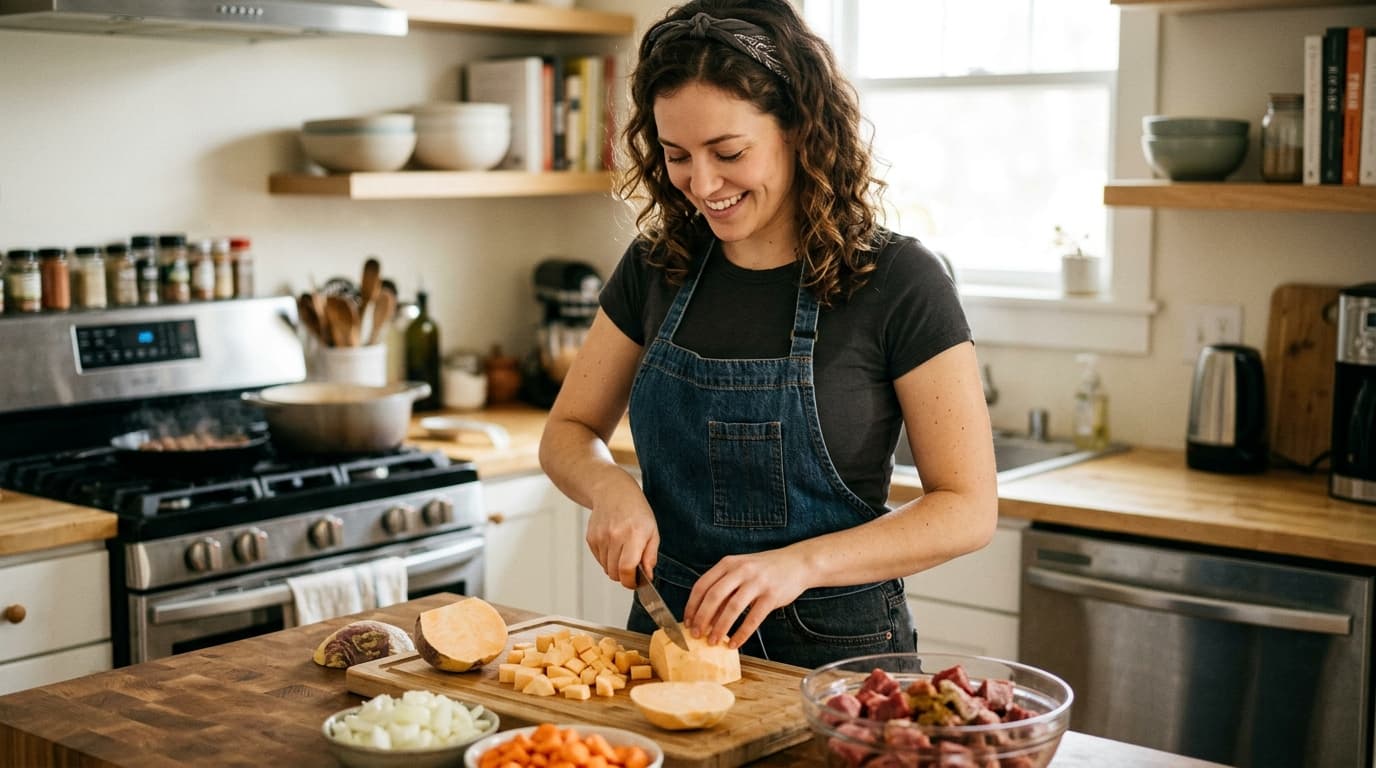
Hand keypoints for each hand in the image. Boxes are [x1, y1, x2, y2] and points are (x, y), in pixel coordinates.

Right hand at [585, 472, 659, 588]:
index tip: (635, 582)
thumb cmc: (636, 511)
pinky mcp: (591, 538)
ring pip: (606, 568)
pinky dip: (607, 559)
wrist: (613, 492)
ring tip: (623, 552)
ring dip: (615, 567)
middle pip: (615, 573)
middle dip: (624, 576)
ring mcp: (600, 537)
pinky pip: (599, 560)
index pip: (627, 569)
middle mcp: (615, 536)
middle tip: (632, 569)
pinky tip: (614, 545)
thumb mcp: (653, 531)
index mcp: (634, 534)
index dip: (630, 582)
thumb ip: (650, 556)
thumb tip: (648, 576)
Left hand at [683, 548, 811, 649]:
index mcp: (728, 563)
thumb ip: (724, 589)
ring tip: (713, 641)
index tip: (687, 622)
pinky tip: (734, 643)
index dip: (692, 606)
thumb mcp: (740, 571)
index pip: (702, 585)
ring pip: (732, 608)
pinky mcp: (771, 596)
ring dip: (719, 628)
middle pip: (714, 597)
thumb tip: (705, 617)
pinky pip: (753, 618)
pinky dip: (741, 633)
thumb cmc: (764, 570)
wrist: (796, 563)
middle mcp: (741, 570)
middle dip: (702, 618)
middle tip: (696, 635)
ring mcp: (757, 582)